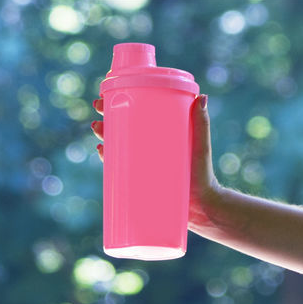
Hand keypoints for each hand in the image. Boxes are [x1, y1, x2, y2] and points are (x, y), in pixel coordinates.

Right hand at [91, 94, 221, 229]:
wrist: (202, 208)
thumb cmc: (204, 174)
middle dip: (108, 118)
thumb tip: (202, 96)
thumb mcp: (201, 146)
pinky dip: (109, 159)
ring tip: (98, 130)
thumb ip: (201, 123)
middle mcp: (150, 149)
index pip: (139, 116)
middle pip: (124, 129)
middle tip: (99, 109)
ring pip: (119, 147)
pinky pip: (119, 168)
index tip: (109, 95)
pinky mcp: (139, 182)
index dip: (122, 104)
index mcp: (162, 135)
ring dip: (105, 136)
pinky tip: (102, 151)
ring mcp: (143, 166)